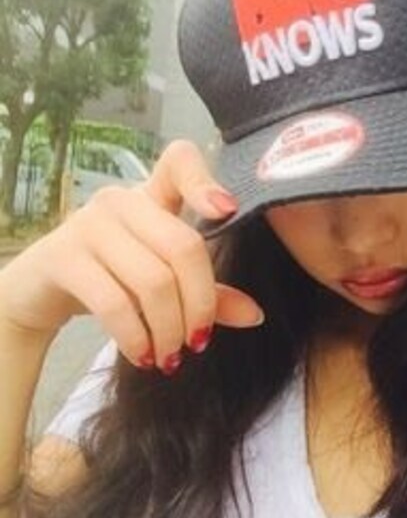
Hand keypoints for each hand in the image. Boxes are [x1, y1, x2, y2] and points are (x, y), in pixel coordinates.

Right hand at [0, 139, 263, 374]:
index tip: (228, 211)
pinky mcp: (62, 256)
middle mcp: (121, 200)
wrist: (40, 289)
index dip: (206, 181)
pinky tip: (144, 355)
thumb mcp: (164, 279)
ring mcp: (89, 223)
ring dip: (169, 330)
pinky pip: (114, 303)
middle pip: (183, 246)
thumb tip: (255, 315)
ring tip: (171, 357)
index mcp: (152, 195)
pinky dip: (136, 337)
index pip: (179, 161)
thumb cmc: (114, 276)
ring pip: (153, 281)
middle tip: (198, 341)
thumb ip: (208, 292)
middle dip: (199, 304)